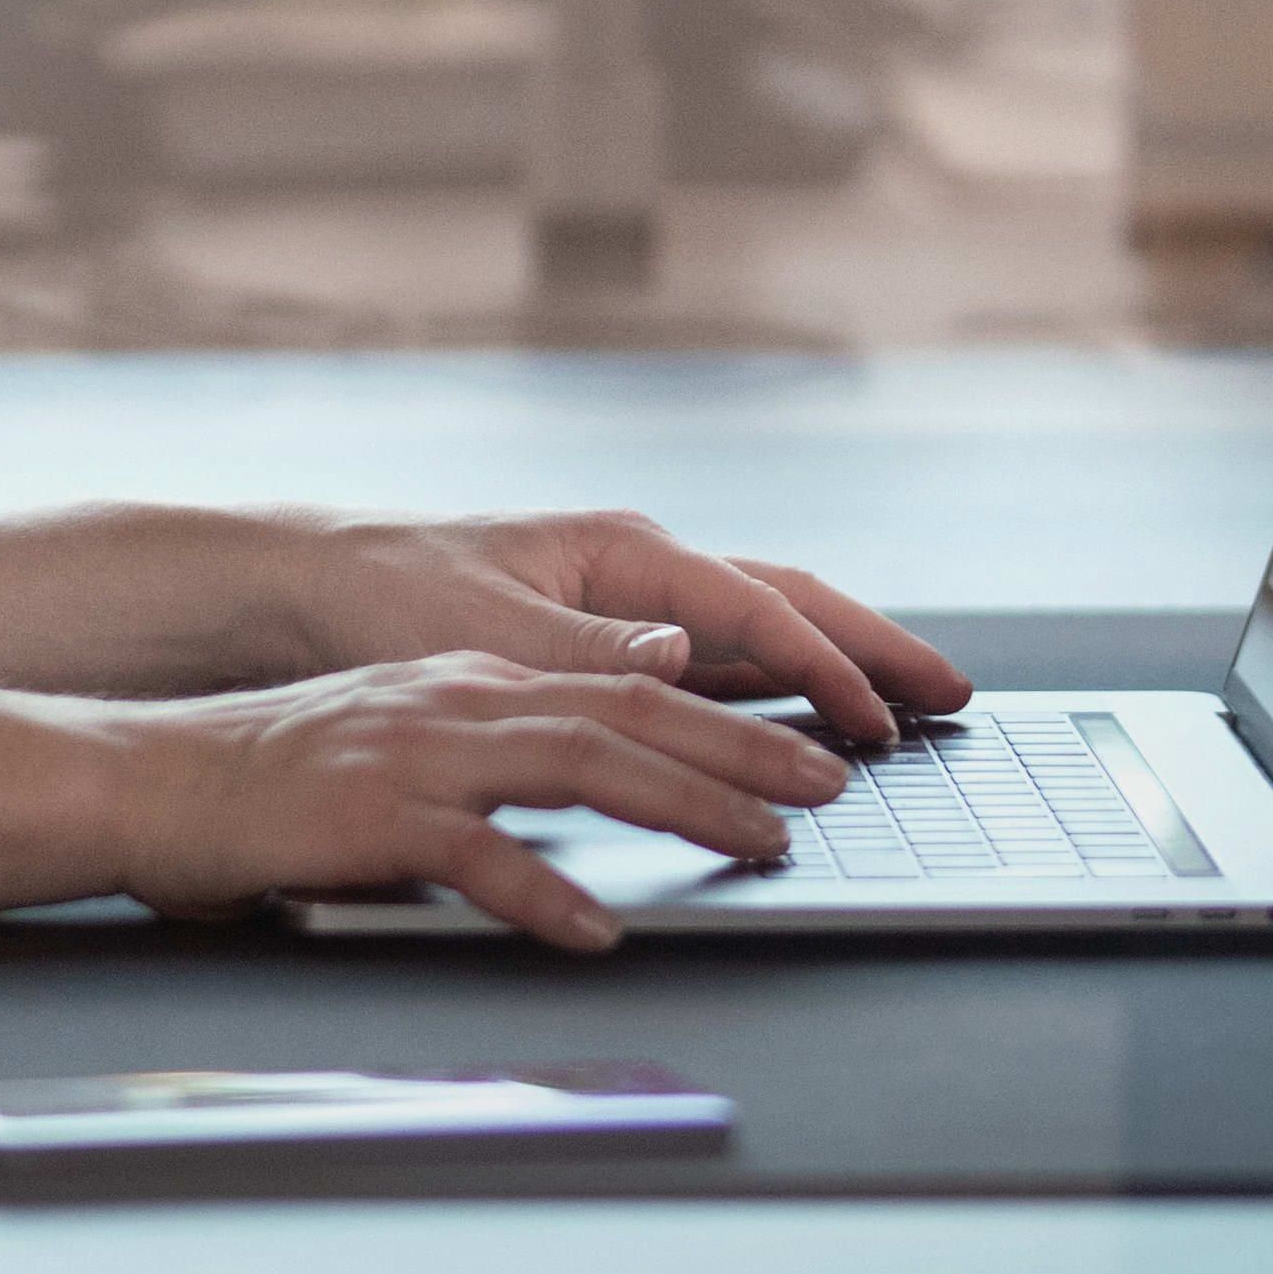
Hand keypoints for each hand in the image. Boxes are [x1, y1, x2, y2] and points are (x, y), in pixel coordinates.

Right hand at [101, 657, 848, 951]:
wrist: (147, 780)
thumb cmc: (269, 788)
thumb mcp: (399, 759)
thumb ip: (487, 781)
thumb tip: (581, 835)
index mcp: (472, 684)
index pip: (626, 690)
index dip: (727, 722)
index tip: (805, 758)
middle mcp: (459, 701)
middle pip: (629, 715)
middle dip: (742, 752)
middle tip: (827, 792)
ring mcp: (417, 753)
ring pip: (579, 765)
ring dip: (683, 804)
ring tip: (759, 848)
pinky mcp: (368, 815)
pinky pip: (474, 853)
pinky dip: (543, 889)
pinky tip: (598, 928)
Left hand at [283, 509, 975, 749]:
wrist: (317, 590)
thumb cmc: (392, 597)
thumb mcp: (483, 632)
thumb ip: (586, 649)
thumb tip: (682, 654)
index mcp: (620, 553)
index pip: (753, 609)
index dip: (824, 665)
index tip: (879, 717)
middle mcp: (640, 571)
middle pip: (787, 602)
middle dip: (873, 645)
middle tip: (954, 693)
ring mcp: (634, 606)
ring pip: (766, 630)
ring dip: (841, 664)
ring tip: (914, 704)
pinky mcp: (615, 647)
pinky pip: (723, 665)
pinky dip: (782, 688)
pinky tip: (816, 720)